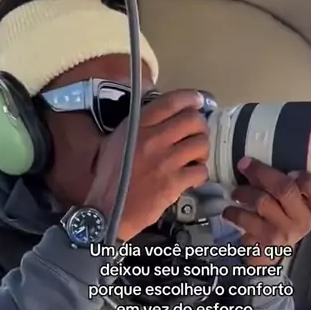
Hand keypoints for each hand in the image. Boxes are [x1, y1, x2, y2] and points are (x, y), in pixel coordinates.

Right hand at [85, 90, 208, 240]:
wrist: (108, 211)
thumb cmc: (109, 177)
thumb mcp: (114, 141)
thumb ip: (136, 126)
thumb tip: (158, 118)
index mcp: (137, 125)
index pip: (171, 101)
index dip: (191, 98)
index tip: (198, 101)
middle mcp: (153, 138)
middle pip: (193, 120)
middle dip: (200, 127)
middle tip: (196, 137)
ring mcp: (165, 161)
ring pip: (201, 144)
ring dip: (202, 151)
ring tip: (195, 159)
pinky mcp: (174, 183)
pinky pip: (200, 171)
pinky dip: (200, 174)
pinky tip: (192, 178)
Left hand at [223, 158, 310, 264]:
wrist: (269, 252)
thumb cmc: (282, 216)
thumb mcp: (293, 201)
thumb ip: (290, 182)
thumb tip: (262, 149)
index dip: (306, 178)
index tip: (291, 171)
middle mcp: (303, 221)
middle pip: (285, 189)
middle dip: (261, 172)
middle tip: (244, 164)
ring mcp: (285, 232)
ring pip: (262, 201)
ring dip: (244, 192)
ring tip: (236, 192)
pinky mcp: (265, 242)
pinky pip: (246, 219)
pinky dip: (233, 211)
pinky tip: (229, 210)